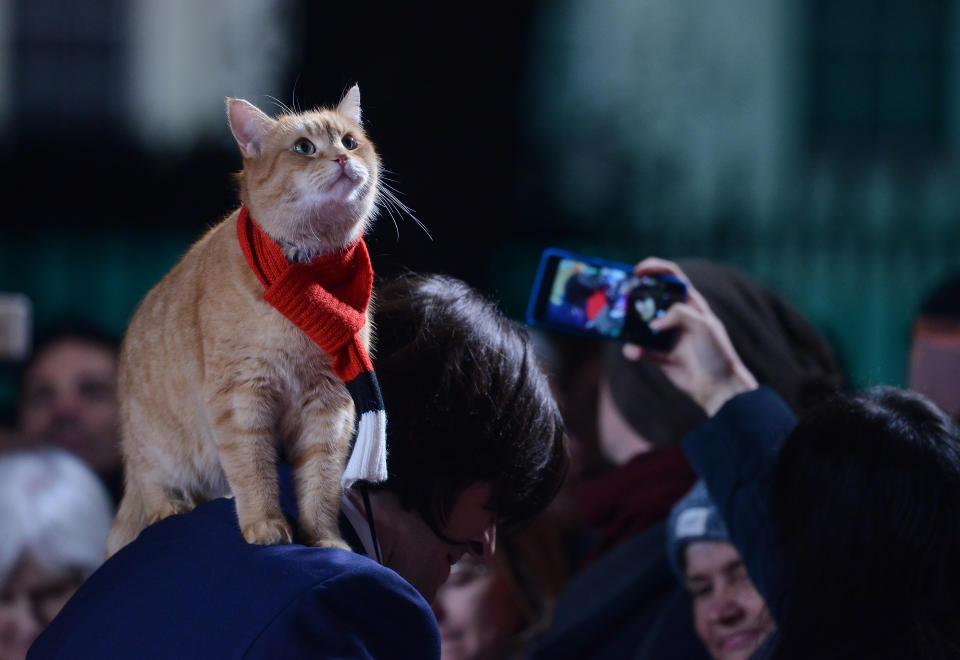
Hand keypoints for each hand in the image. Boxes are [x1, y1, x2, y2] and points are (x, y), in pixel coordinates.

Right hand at [623, 258, 757, 415]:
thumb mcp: (704, 327)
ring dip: (630, 325)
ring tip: (622, 326)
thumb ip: (680, 315)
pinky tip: (632, 351)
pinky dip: (633, 349)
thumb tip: (653, 323)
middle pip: (652, 298)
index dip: (655, 268)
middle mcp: (678, 317)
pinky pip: (641, 348)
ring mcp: (668, 336)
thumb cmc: (717, 353)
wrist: (719, 387)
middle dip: (635, 296)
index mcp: (691, 304)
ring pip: (642, 324)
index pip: (672, 277)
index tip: (638, 271)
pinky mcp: (660, 355)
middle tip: (622, 297)